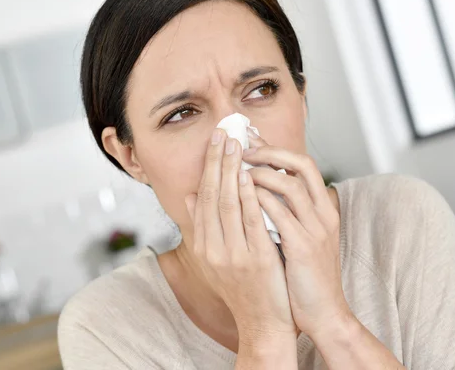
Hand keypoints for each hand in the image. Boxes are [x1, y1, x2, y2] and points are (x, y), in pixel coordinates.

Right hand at [184, 128, 295, 342]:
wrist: (262, 322)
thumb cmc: (243, 287)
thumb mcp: (216, 258)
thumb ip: (204, 226)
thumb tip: (192, 195)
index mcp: (203, 246)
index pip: (202, 198)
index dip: (208, 168)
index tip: (214, 142)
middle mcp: (212, 249)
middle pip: (211, 196)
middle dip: (217, 161)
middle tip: (222, 132)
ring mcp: (233, 254)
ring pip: (228, 204)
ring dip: (231, 171)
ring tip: (236, 145)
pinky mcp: (255, 260)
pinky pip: (251, 222)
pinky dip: (249, 197)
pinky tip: (250, 176)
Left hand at [243, 128, 350, 337]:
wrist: (324, 312)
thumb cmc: (304, 274)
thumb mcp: (299, 237)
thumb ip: (283, 212)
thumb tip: (255, 189)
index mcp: (323, 208)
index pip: (303, 164)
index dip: (276, 148)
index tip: (250, 138)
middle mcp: (324, 213)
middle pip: (301, 164)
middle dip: (269, 151)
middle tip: (241, 147)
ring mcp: (316, 228)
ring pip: (290, 184)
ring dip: (261, 172)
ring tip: (237, 169)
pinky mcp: (304, 247)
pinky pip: (280, 214)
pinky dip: (259, 200)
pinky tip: (241, 195)